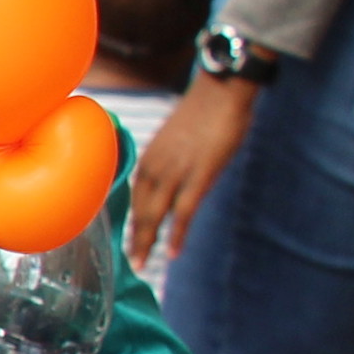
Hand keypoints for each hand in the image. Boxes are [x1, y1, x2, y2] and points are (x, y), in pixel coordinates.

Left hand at [126, 68, 263, 267]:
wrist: (221, 90)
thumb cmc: (206, 112)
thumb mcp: (180, 140)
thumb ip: (175, 161)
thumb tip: (178, 177)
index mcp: (150, 158)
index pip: (136, 197)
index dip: (134, 220)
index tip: (133, 239)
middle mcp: (155, 166)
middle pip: (140, 209)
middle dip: (136, 238)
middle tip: (132, 263)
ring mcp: (176, 171)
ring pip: (155, 213)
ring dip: (147, 241)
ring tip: (142, 263)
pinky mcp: (200, 174)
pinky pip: (183, 211)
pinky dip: (177, 233)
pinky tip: (173, 252)